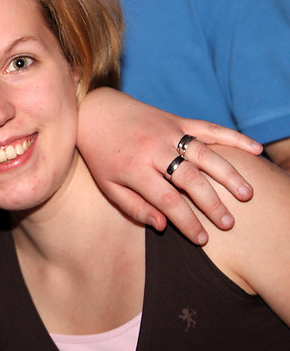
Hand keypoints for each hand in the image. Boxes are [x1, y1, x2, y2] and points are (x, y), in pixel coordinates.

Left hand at [77, 88, 262, 244]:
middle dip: (212, 204)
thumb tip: (163, 227)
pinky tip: (254, 149)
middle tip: (229, 223)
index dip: (187, 222)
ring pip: (205, 154)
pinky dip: (233, 138)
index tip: (202, 240)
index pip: (167, 200)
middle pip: (190, 179)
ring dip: (228, 174)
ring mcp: (168, 132)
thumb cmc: (101, 154)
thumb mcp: (108, 185)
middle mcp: (154, 149)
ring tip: (246, 194)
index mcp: (134, 169)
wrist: (96, 111)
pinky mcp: (177, 119)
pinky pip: (209, 128)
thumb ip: (135, 207)